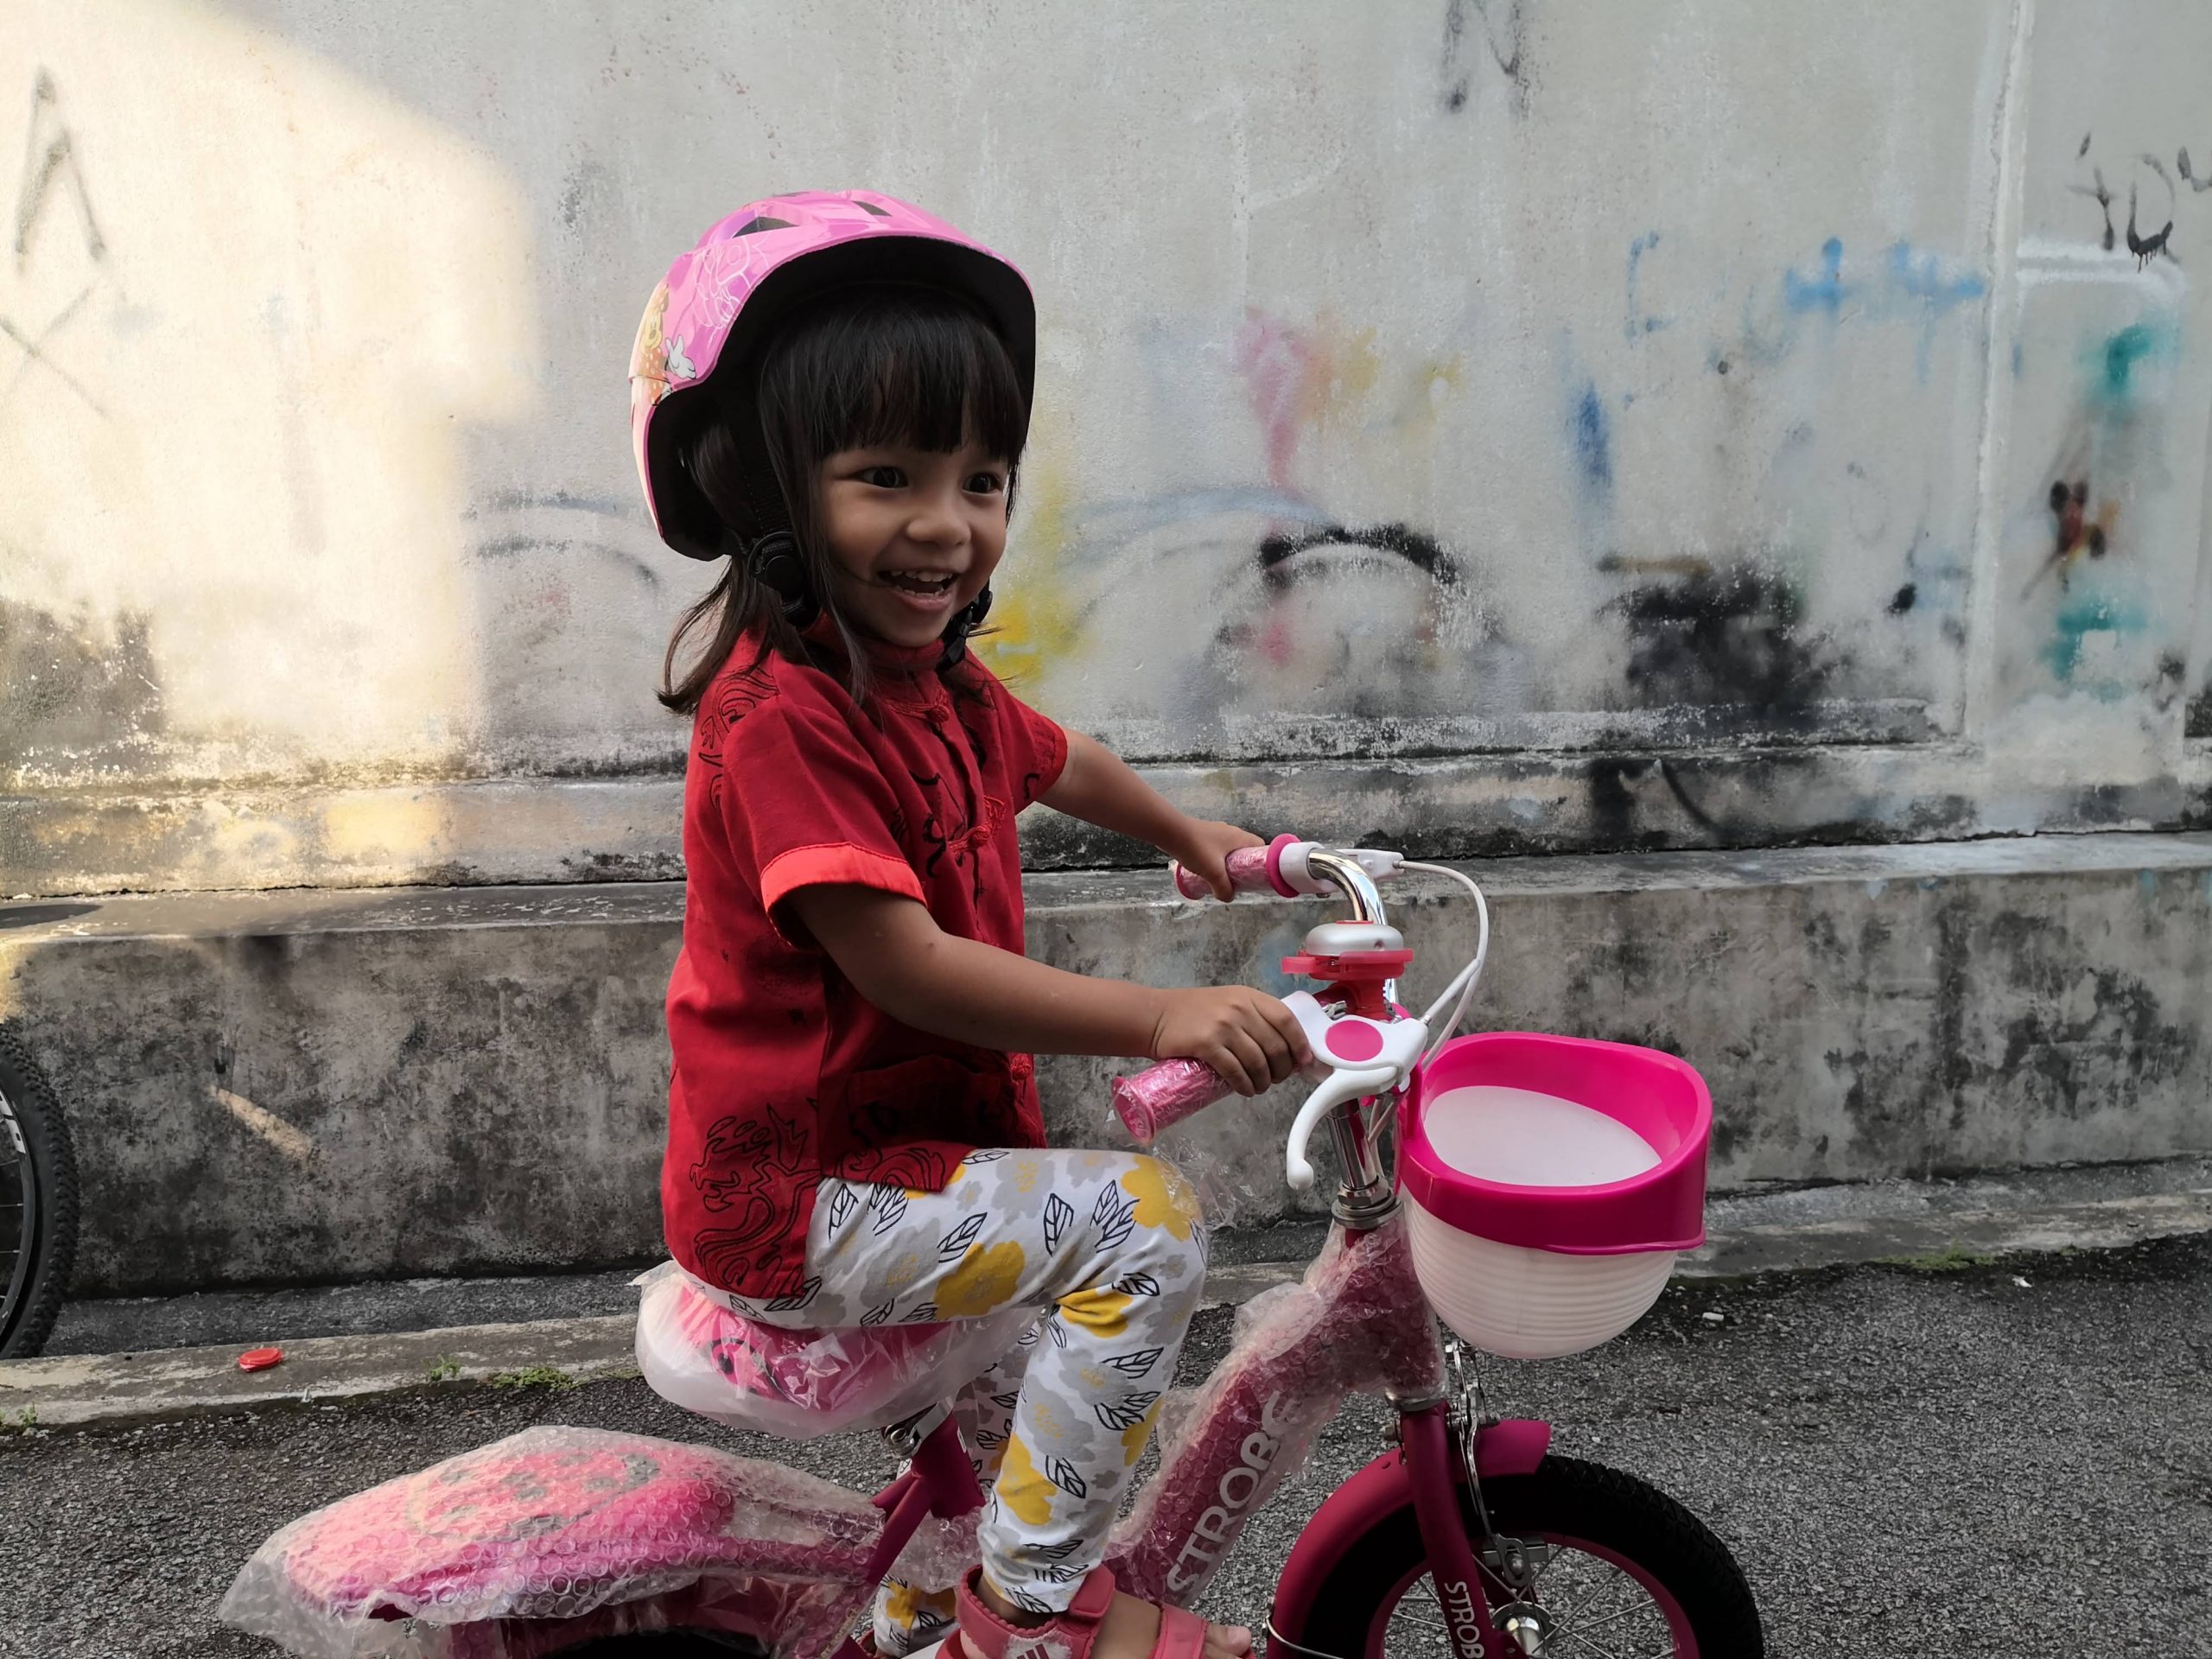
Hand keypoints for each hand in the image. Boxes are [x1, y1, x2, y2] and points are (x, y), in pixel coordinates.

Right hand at [1149, 986, 1312, 1096]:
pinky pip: (1235, 1072)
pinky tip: (1244, 1089)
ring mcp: (1223, 1026)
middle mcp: (1239, 1009)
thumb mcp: (1229, 1003)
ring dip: (1263, 1082)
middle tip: (1276, 1079)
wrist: (1155, 1016)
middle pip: (1275, 1046)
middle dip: (1281, 1069)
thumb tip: (1286, 1049)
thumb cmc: (1194, 1013)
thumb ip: (1255, 1018)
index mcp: (1249, 997)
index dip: (1300, 1044)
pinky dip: (1244, 1085)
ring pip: (1258, 1062)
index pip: (1286, 1020)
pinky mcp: (1207, 1044)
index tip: (1304, 1062)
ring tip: (1259, 1087)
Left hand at [1168, 819, 1264, 901]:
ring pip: (1228, 850)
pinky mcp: (1203, 834)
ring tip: (1221, 878)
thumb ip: (1223, 888)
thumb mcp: (1213, 873)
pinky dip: (1215, 859)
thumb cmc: (1196, 849)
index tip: (1256, 875)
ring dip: (1227, 864)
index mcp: (1239, 837)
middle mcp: (1230, 831)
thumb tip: (1228, 898)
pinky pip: (1215, 849)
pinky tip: (1206, 870)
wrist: (1170, 832)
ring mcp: (1216, 832)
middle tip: (1238, 881)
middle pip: (1244, 850)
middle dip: (1243, 866)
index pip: (1259, 846)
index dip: (1261, 860)